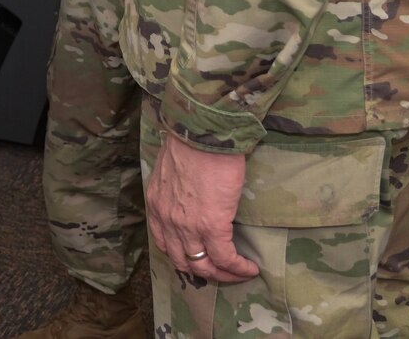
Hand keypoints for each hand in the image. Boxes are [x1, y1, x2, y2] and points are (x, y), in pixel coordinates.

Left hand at [146, 132, 258, 283]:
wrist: (200, 134)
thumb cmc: (189, 143)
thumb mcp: (171, 169)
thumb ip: (176, 187)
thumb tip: (191, 192)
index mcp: (157, 205)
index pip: (164, 243)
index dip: (183, 256)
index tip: (200, 257)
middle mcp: (167, 219)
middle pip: (182, 261)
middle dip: (204, 271)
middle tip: (222, 271)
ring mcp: (187, 225)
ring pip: (204, 265)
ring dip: (222, 274)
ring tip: (239, 272)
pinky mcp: (212, 225)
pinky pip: (225, 258)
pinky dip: (239, 267)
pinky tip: (250, 267)